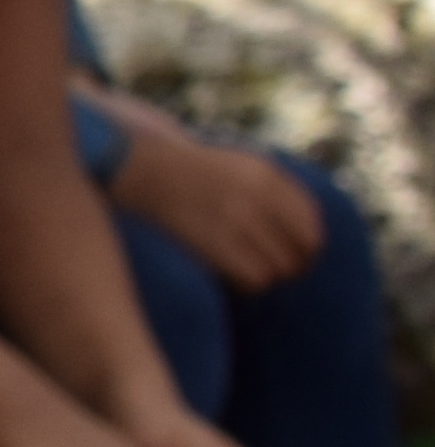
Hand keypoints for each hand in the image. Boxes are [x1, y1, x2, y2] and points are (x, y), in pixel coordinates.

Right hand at [113, 120, 326, 295]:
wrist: (136, 167)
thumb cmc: (185, 169)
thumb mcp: (236, 163)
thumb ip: (272, 187)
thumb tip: (304, 230)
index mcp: (265, 173)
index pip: (310, 219)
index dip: (309, 242)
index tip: (300, 254)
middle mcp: (256, 194)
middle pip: (301, 247)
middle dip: (293, 264)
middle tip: (278, 271)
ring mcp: (234, 218)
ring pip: (280, 266)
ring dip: (269, 275)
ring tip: (251, 274)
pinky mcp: (213, 241)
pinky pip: (254, 276)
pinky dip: (249, 283)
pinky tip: (234, 279)